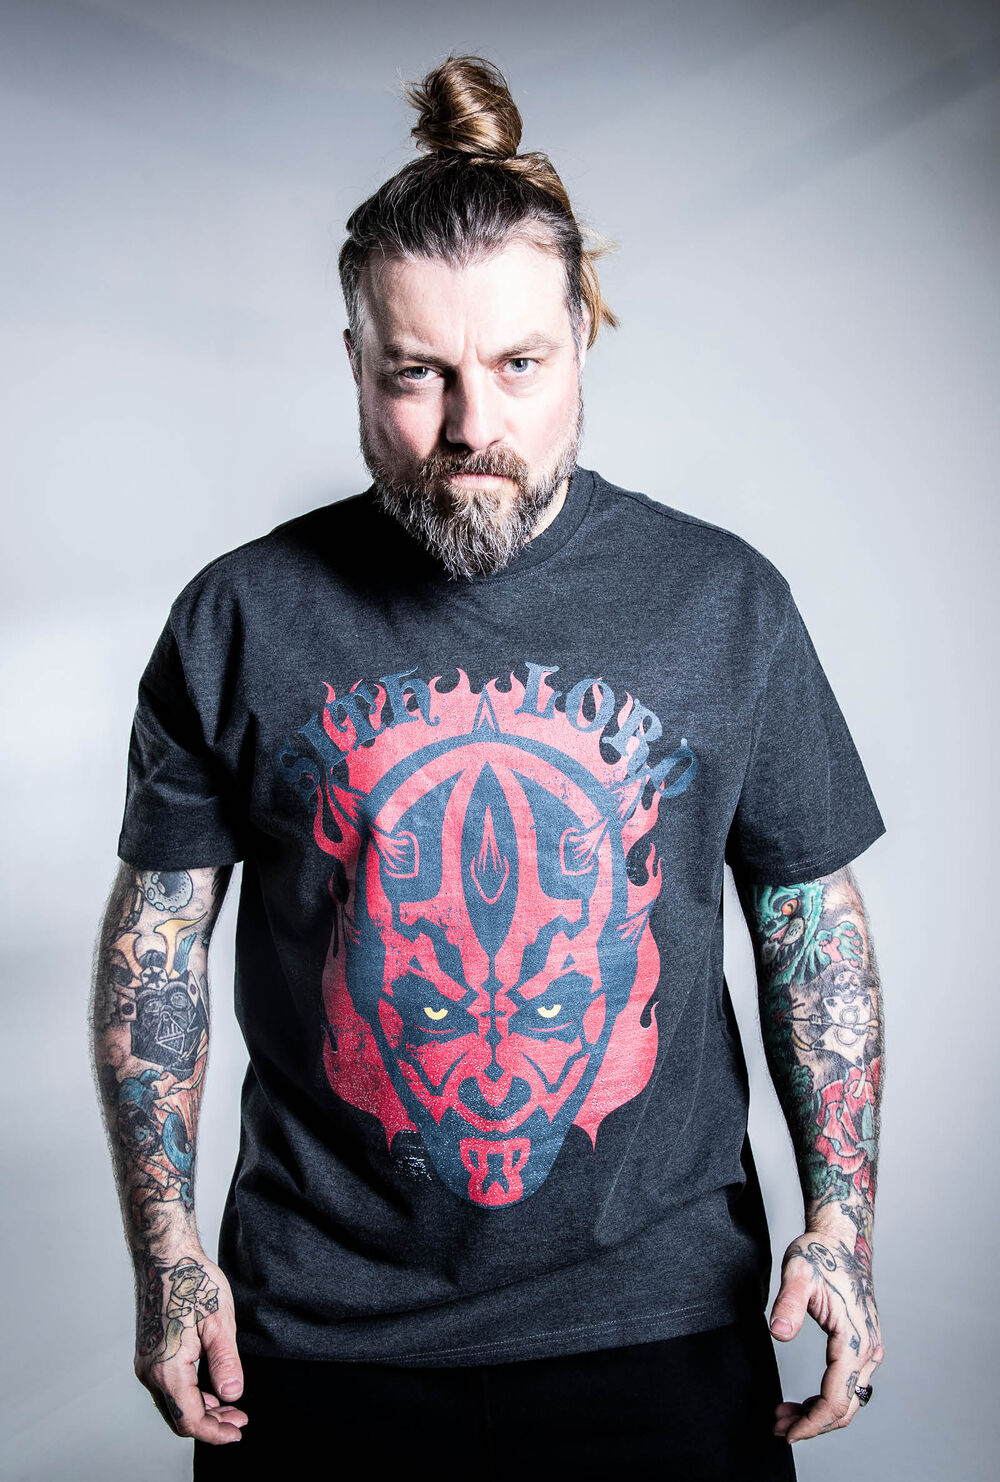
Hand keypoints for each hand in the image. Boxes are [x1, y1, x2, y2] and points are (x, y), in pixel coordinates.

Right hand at [133, 1247, 247, 1444]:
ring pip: (172, 1402)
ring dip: (200, 1409)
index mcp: (167, 1369)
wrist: (165, 1255)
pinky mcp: (148, 1352)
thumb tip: (232, 1396)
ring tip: (229, 1406)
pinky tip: (209, 1387)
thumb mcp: (220, 1323)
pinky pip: (168, 1386)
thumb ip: (226, 1364)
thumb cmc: (192, 1282)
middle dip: (210, 1424)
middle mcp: (150, 1371)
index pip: (189, 1420)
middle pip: (178, 1416)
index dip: (215, 1433)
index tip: (237, 1433)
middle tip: (239, 1421)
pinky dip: (189, 1394)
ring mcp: (146, 1362)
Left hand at [768, 1227, 883, 1443]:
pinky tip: (806, 1399)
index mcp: (854, 1339)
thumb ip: (788, 1305)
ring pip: (850, 1399)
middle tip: (779, 1427)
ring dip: (820, 1413)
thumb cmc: (819, 1254)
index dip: (811, 1423)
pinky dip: (829, 1398)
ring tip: (786, 1415)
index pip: (835, 1399)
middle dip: (813, 1424)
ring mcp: (870, 1348)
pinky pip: (851, 1385)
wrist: (841, 1239)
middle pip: (845, 1407)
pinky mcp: (865, 1345)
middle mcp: (868, 1349)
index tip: (787, 1433)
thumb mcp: (798, 1274)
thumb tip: (779, 1334)